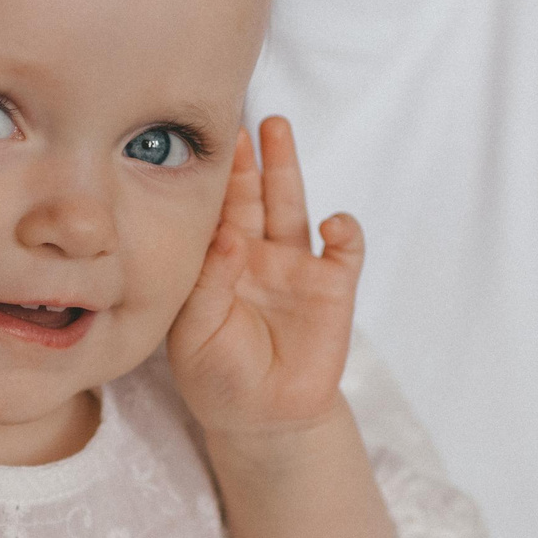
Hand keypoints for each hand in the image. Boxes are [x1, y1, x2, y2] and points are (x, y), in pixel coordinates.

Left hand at [169, 116, 362, 438]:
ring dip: (284, 167)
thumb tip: (231, 237)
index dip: (208, 179)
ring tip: (276, 127)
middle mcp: (254, 253)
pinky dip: (344, 230)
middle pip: (250, 194)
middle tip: (237, 119)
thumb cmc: (217, 376)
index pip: (211, 211)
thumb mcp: (194, 336)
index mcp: (214, 262)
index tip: (195, 143)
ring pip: (291, 204)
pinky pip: (343, 249)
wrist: (262, 418)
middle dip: (245, 157)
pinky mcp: (332, 286)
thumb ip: (208, 286)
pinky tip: (334, 223)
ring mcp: (294, 266)